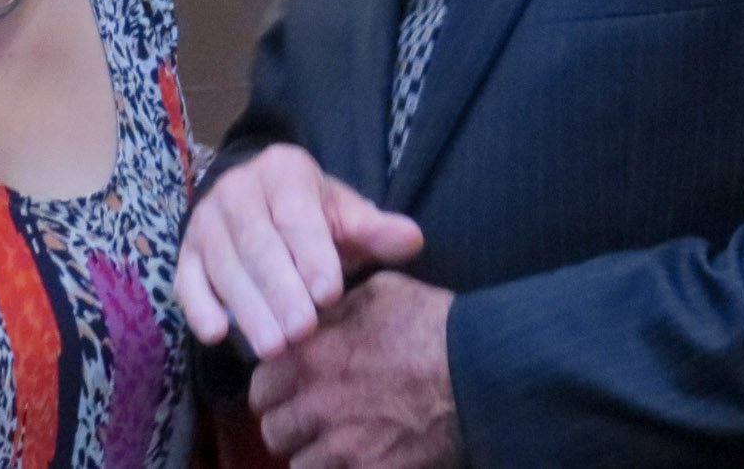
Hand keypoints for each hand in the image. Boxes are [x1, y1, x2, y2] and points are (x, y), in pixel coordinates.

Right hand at [176, 144, 422, 358]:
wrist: (257, 200)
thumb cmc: (310, 214)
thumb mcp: (344, 213)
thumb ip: (374, 230)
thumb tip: (413, 238)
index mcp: (282, 172)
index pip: (296, 215)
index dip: (311, 254)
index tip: (330, 294)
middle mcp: (236, 191)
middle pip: (256, 244)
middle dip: (279, 290)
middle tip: (302, 331)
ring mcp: (206, 222)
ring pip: (223, 266)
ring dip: (247, 308)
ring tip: (272, 347)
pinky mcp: (185, 252)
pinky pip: (186, 280)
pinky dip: (198, 307)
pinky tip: (215, 334)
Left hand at [249, 272, 459, 468]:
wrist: (483, 372)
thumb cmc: (434, 325)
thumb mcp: (379, 293)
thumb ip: (334, 310)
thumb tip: (311, 318)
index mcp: (311, 356)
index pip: (260, 386)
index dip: (275, 388)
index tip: (290, 388)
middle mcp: (317, 404)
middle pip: (275, 432)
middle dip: (291, 425)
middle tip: (313, 419)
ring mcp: (344, 447)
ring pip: (301, 465)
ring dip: (316, 455)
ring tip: (340, 441)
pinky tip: (364, 455)